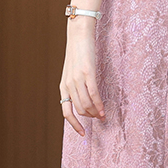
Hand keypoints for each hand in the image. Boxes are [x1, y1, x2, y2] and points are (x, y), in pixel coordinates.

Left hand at [59, 18, 105, 135]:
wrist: (79, 34)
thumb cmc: (77, 52)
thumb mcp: (71, 71)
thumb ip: (74, 84)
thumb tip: (83, 98)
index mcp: (63, 86)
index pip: (66, 112)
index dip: (74, 125)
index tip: (82, 134)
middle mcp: (68, 85)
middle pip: (79, 110)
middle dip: (89, 117)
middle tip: (99, 118)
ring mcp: (77, 79)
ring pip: (86, 104)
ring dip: (94, 113)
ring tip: (102, 115)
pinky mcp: (87, 73)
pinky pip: (93, 94)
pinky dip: (98, 105)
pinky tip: (103, 110)